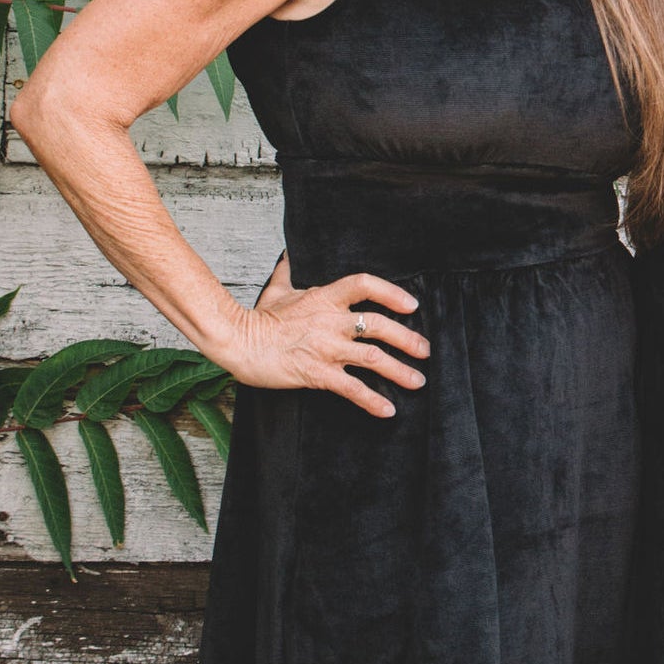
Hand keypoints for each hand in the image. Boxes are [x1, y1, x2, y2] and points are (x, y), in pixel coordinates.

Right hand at [212, 256, 430, 417]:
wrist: (238, 343)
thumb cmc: (258, 318)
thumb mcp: (277, 289)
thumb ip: (289, 271)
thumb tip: (290, 253)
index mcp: (324, 297)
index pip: (365, 285)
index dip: (392, 293)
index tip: (412, 305)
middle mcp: (331, 322)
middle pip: (378, 325)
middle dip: (407, 339)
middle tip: (425, 350)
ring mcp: (326, 348)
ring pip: (372, 358)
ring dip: (400, 371)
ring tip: (418, 381)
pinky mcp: (317, 374)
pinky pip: (352, 389)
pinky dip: (372, 400)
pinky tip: (388, 410)